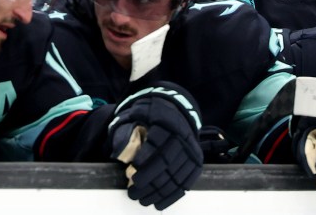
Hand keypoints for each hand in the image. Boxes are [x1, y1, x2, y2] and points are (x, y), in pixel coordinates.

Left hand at [107, 84, 202, 209]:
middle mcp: (182, 136)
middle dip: (148, 180)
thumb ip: (128, 128)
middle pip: (166, 162)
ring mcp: (191, 151)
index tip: (130, 171)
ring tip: (141, 199)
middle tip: (132, 192)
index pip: (156, 142)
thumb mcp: (139, 112)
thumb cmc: (152, 115)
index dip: (144, 159)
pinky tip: (158, 203)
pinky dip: (171, 196)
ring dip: (157, 192)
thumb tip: (120, 155)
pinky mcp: (196, 163)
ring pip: (175, 176)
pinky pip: (185, 183)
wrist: (177, 112)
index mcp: (166, 120)